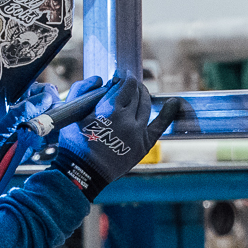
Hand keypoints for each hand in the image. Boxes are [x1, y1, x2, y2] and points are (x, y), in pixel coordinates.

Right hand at [50, 75, 177, 199]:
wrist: (83, 172)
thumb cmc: (75, 142)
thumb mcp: (73, 111)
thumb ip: (83, 89)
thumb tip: (100, 79)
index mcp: (111, 110)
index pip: (126, 85)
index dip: (124, 77)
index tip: (120, 75)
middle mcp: (128, 120)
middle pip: (137, 93)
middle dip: (132, 85)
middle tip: (126, 84)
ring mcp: (138, 133)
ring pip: (146, 105)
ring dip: (143, 95)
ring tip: (138, 92)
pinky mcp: (144, 145)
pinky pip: (160, 126)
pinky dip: (168, 113)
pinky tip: (173, 103)